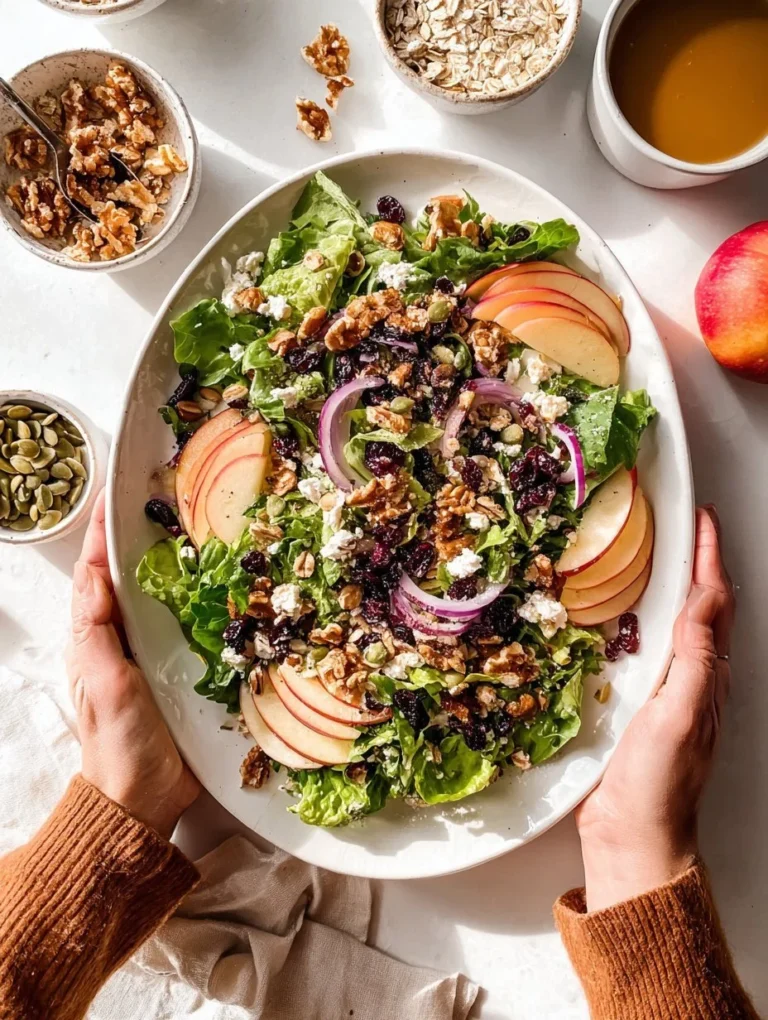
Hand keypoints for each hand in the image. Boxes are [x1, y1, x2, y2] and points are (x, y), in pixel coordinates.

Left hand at [66, 491, 199, 838]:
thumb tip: (94, 573)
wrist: (146, 799)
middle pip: (126, 575)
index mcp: (96, 637)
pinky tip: (217, 581)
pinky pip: (186, 621)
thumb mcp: (106, 687)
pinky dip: (195, 595)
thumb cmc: (120, 746)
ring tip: (190, 525)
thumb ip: (96, 634)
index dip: (104, 532)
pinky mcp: (180, 667)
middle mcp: (121, 638)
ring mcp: (151, 652)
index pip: (96, 571)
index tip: (118, 492)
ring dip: (168, 560)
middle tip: (161, 495)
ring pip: (157, 595)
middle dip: (137, 534)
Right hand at [575, 506, 733, 911]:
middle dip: (696, 563)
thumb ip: (693, 659)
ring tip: (656, 557)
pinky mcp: (639, 705)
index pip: (713, 603)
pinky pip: (648, 649)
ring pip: (676, 626)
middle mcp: (693, 679)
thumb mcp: (680, 716)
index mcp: (708, 676)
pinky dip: (642, 620)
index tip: (702, 519)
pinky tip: (626, 616)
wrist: (634, 836)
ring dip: (671, 588)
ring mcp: (667, 691)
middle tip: (682, 526)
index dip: (709, 558)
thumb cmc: (660, 784)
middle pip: (701, 607)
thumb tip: (703, 601)